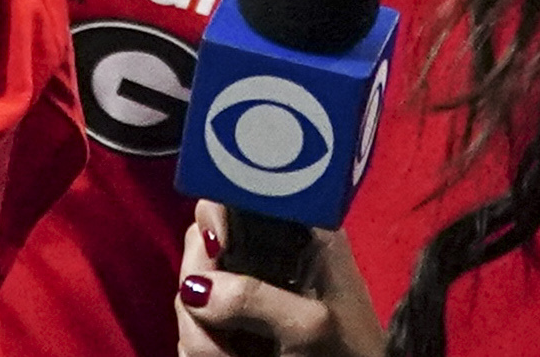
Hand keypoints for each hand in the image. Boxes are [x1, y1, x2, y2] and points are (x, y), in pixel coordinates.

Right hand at [177, 205, 381, 356]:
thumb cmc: (350, 355)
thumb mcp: (310, 326)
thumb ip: (254, 298)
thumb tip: (196, 288)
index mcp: (297, 236)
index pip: (236, 199)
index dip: (215, 220)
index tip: (215, 250)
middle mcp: (266, 257)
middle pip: (201, 249)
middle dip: (200, 292)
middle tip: (219, 327)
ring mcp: (244, 297)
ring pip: (190, 298)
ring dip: (201, 335)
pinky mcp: (231, 331)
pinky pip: (194, 330)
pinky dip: (201, 350)